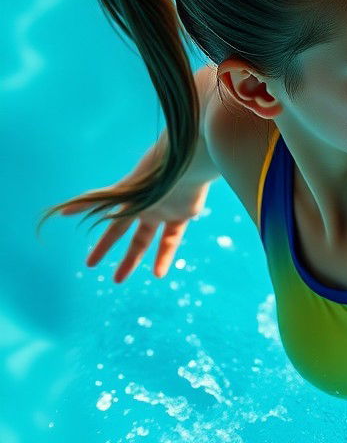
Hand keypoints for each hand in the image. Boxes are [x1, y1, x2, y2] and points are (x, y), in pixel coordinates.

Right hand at [59, 141, 211, 282]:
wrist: (187, 163)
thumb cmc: (155, 173)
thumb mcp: (122, 191)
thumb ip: (93, 203)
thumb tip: (62, 213)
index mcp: (127, 199)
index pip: (109, 224)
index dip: (101, 243)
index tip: (89, 262)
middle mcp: (143, 205)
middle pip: (124, 233)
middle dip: (112, 251)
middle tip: (112, 277)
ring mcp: (163, 210)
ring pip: (147, 240)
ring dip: (136, 259)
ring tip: (123, 278)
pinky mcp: (183, 214)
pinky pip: (172, 240)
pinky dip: (165, 255)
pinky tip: (158, 274)